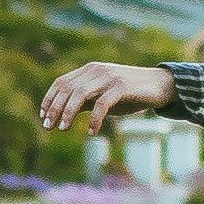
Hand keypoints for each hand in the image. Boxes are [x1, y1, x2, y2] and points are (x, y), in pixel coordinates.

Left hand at [39, 59, 175, 133]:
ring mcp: (109, 77)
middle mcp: (97, 71)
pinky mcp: (121, 87)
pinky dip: (94, 119)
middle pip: (68, 88)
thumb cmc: (129, 93)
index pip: (61, 82)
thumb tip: (62, 112)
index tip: (43, 116)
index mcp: (90, 71)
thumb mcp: (103, 96)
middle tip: (48, 127)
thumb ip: (85, 100)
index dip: (49, 99)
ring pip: (80, 94)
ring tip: (62, 128)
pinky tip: (91, 132)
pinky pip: (102, 104)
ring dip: (68, 112)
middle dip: (54, 108)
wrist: (160, 86)